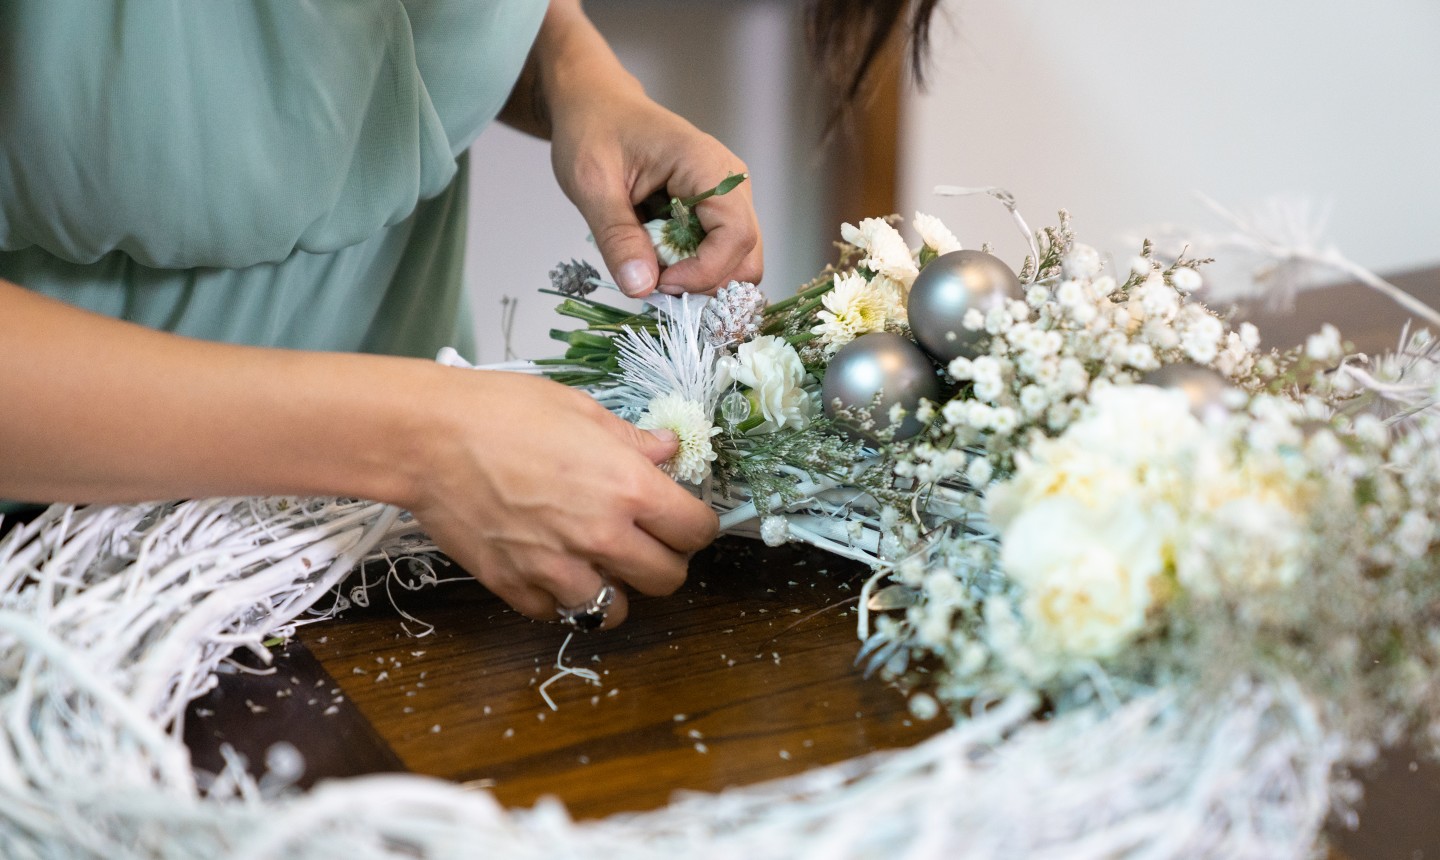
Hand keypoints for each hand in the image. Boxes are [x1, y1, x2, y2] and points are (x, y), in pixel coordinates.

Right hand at [404, 369, 718, 627]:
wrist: (427, 438)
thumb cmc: (501, 412)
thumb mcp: (581, 411)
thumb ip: (632, 442)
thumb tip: (667, 451)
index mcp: (628, 489)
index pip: (695, 531)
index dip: (696, 525)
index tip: (684, 518)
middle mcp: (601, 537)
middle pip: (667, 579)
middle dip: (666, 561)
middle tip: (647, 541)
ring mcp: (557, 570)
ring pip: (616, 610)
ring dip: (615, 588)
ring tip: (599, 562)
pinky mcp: (516, 588)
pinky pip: (558, 613)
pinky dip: (561, 598)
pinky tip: (553, 568)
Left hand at [552, 90, 762, 297]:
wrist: (595, 104)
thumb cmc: (593, 131)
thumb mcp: (591, 184)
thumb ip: (617, 237)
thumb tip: (641, 288)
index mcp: (706, 166)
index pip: (735, 235)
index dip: (704, 272)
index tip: (659, 283)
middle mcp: (730, 183)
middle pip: (747, 256)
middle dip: (705, 284)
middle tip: (655, 283)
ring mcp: (728, 198)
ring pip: (737, 261)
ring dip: (698, 280)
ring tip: (654, 270)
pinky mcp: (715, 212)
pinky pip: (719, 255)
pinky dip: (691, 270)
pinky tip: (657, 259)